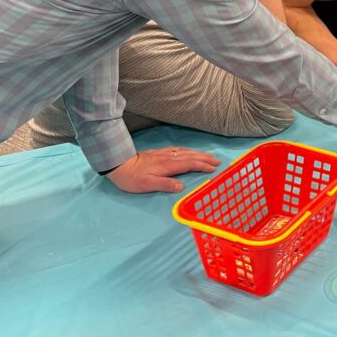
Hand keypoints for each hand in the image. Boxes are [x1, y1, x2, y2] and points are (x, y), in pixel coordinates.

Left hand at [105, 147, 220, 192]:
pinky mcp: (159, 153)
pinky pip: (178, 150)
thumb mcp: (147, 185)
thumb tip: (181, 186)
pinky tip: (189, 151)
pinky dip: (187, 151)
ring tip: (208, 156)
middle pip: (190, 156)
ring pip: (185, 152)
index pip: (189, 164)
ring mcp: (164, 154)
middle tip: (217, 160)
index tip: (213, 168)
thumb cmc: (132, 178)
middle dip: (205, 158)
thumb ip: (164, 184)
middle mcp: (169, 158)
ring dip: (198, 154)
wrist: (119, 164)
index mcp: (168, 166)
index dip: (202, 166)